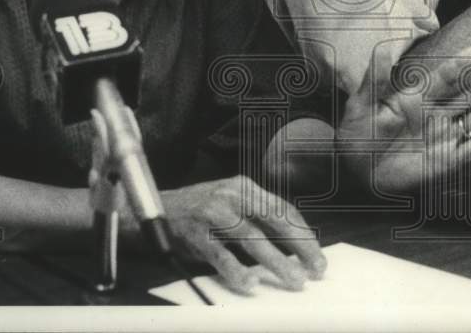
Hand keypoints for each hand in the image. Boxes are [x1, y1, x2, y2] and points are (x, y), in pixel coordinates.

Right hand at [160, 176, 326, 292]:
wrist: (153, 210)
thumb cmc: (198, 211)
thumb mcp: (230, 204)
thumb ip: (257, 218)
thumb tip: (293, 245)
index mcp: (244, 187)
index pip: (282, 209)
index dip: (303, 233)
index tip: (316, 254)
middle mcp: (231, 195)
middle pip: (274, 220)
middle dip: (299, 246)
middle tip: (315, 269)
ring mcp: (213, 213)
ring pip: (252, 238)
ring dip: (276, 261)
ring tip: (293, 279)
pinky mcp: (195, 233)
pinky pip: (221, 255)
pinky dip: (236, 270)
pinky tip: (249, 283)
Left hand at [337, 46, 470, 191]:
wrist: (357, 170)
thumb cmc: (358, 133)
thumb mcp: (361, 104)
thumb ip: (374, 78)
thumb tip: (383, 46)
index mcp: (418, 96)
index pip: (445, 77)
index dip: (461, 65)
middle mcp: (437, 112)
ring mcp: (445, 135)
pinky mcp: (448, 160)